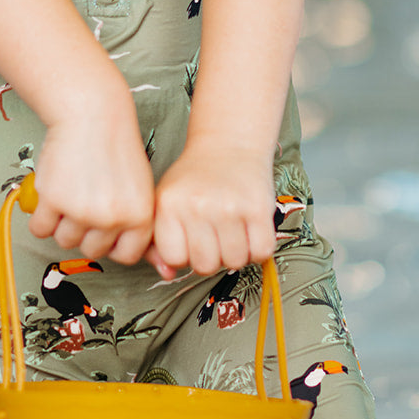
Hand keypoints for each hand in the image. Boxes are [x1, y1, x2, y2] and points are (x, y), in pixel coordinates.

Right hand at [28, 107, 154, 265]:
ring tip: (73, 192)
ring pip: (64, 241)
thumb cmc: (117, 150)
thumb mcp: (143, 189)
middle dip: (87, 231)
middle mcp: (112, 218)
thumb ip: (146, 230)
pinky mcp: (53, 199)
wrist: (92, 114)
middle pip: (92, 250)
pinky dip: (42, 216)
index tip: (109, 226)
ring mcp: (81, 210)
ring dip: (63, 222)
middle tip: (88, 200)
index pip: (125, 256)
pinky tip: (54, 193)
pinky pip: (40, 229)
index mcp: (140, 217)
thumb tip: (166, 272)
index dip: (114, 241)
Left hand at [150, 142, 276, 275]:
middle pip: (205, 266)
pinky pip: (261, 252)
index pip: (174, 258)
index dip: (184, 254)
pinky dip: (258, 249)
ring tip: (231, 231)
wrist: (230, 143)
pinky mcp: (258, 208)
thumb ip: (157, 240)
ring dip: (236, 253)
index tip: (190, 240)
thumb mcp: (166, 200)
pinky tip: (249, 232)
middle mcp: (197, 206)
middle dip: (211, 257)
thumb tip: (166, 275)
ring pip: (234, 262)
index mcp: (169, 204)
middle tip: (213, 237)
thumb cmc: (195, 177)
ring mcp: (229, 207)